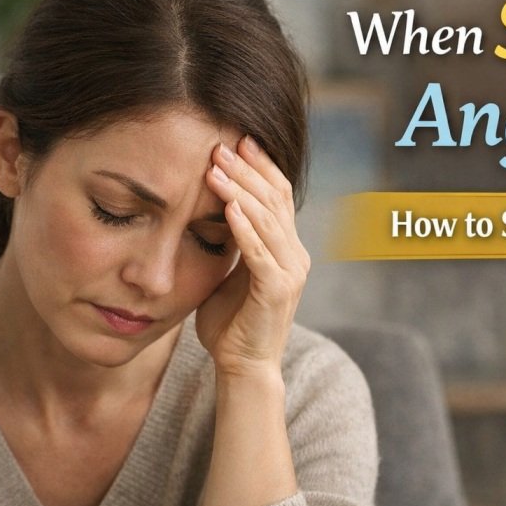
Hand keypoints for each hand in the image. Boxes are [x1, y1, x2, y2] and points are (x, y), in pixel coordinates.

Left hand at [196, 136, 309, 377]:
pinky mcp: (277, 289)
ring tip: (214, 166)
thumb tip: (209, 210)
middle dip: (247, 169)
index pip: (279, 196)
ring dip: (240, 189)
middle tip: (220, 144)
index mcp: (286, 248)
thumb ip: (229, 243)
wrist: (245, 365)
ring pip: (267, 219)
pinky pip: (259, 251)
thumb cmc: (232, 323)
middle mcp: (295, 255)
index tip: (237, 140)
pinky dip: (244, 226)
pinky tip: (228, 205)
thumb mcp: (229, 273)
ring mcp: (290, 271)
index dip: (261, 166)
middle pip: (275, 200)